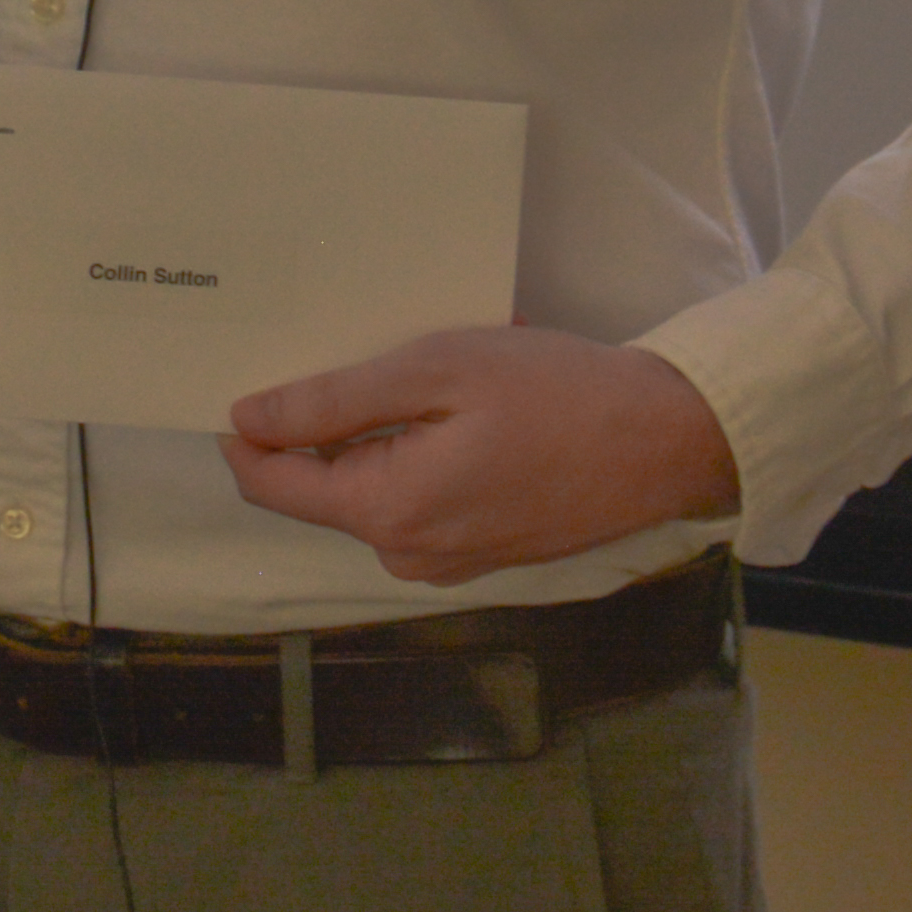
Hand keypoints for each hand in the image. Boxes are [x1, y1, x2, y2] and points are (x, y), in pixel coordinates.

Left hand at [220, 326, 737, 586]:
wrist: (667, 442)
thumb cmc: (555, 395)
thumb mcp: (435, 373)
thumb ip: (333, 402)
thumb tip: (248, 420)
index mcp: (387, 513)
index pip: (272, 486)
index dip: (248, 434)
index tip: (245, 377)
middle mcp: (408, 555)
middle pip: (323, 488)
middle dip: (328, 423)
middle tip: (363, 349)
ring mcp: (449, 562)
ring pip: (375, 490)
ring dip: (386, 431)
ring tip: (435, 369)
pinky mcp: (484, 553)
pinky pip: (422, 499)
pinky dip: (426, 451)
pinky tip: (469, 405)